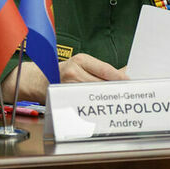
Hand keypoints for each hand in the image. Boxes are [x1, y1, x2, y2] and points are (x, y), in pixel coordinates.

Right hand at [0, 53, 126, 103]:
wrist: (39, 80)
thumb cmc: (63, 71)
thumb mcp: (82, 63)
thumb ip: (101, 69)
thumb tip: (123, 73)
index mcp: (80, 60)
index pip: (106, 70)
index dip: (120, 77)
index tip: (129, 82)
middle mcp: (74, 73)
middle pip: (102, 84)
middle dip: (116, 89)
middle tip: (127, 93)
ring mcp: (69, 87)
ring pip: (95, 95)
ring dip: (107, 98)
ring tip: (117, 101)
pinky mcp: (66, 99)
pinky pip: (86, 103)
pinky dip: (96, 106)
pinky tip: (102, 108)